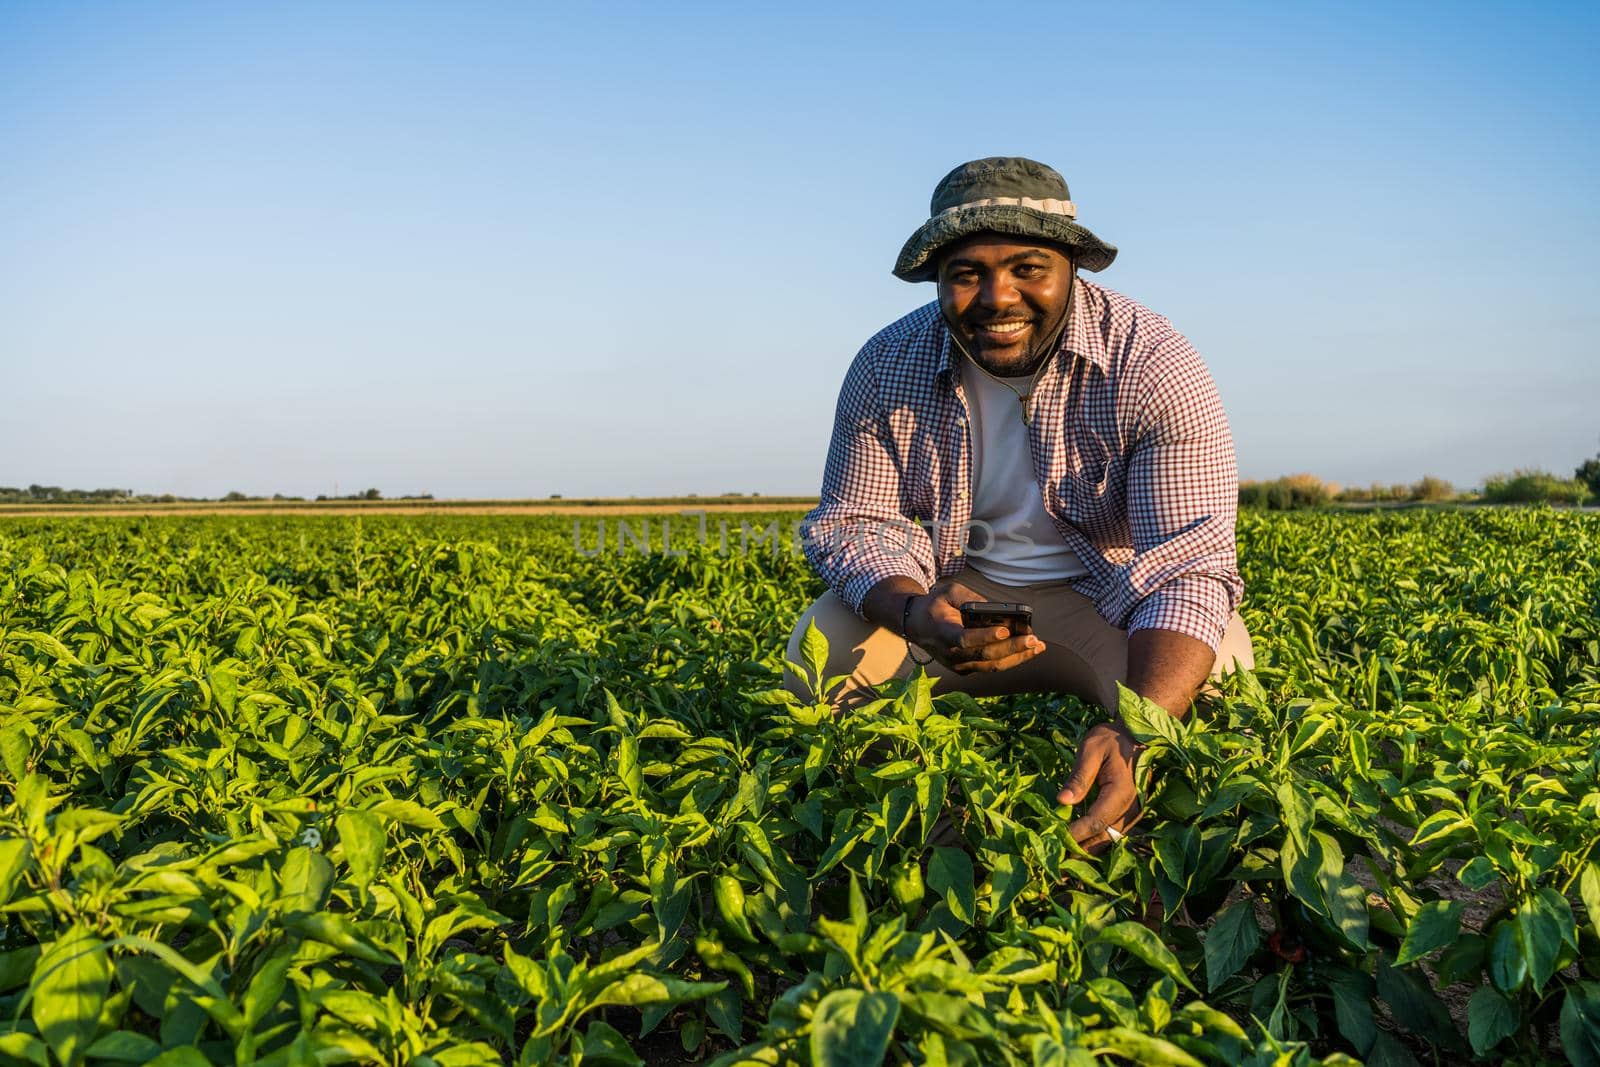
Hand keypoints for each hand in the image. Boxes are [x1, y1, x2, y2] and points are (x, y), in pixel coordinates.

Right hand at [905, 578, 1044, 674]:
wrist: (916, 625)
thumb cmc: (935, 605)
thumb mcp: (949, 592)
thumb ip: (972, 599)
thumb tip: (999, 610)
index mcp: (942, 632)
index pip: (964, 640)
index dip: (984, 637)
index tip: (1004, 631)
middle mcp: (950, 654)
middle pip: (984, 655)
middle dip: (1012, 648)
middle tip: (1034, 639)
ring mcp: (958, 665)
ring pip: (992, 666)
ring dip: (1018, 657)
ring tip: (1038, 647)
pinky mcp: (966, 670)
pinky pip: (991, 667)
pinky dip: (1011, 660)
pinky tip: (1028, 651)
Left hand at [1057, 722, 1142, 850]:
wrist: (1137, 736)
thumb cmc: (1111, 740)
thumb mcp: (1091, 750)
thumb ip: (1079, 777)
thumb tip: (1062, 801)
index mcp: (1122, 792)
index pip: (1095, 821)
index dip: (1074, 834)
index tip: (1054, 841)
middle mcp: (1132, 808)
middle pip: (1104, 837)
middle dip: (1080, 850)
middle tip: (1057, 864)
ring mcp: (1134, 813)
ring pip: (1110, 840)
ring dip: (1089, 850)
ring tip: (1065, 862)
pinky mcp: (1131, 814)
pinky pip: (1114, 834)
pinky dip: (1097, 841)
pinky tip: (1080, 848)